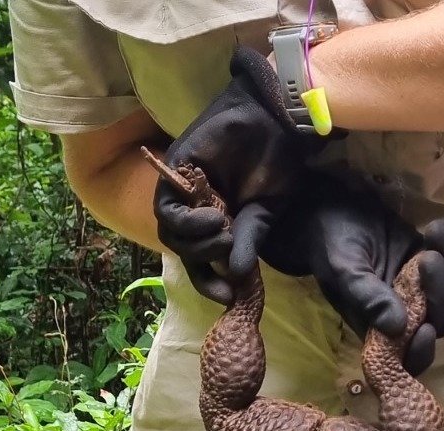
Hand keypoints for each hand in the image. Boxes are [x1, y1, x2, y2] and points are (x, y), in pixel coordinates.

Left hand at [154, 47, 313, 304]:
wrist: (274, 121)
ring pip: (171, 234)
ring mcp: (184, 191)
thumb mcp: (265, 213)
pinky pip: (167, 210)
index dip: (209, 282)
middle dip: (204, 260)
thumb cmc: (277, 164)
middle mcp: (197, 209)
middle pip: (183, 249)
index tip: (227, 296)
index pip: (202, 260)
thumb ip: (248, 242)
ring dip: (196, 242)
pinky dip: (187, 222)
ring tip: (223, 230)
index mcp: (219, 221)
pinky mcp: (175, 172)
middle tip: (229, 248)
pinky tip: (213, 217)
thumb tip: (237, 277)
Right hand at [257, 175, 443, 374]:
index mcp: (381, 327)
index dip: (423, 351)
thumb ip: (368, 299)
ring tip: (432, 231)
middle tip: (427, 258)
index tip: (426, 328)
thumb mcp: (345, 272)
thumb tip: (397, 328)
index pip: (410, 356)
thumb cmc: (332, 245)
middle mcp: (407, 312)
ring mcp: (424, 287)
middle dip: (442, 291)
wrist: (334, 210)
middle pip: (442, 318)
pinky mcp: (434, 259)